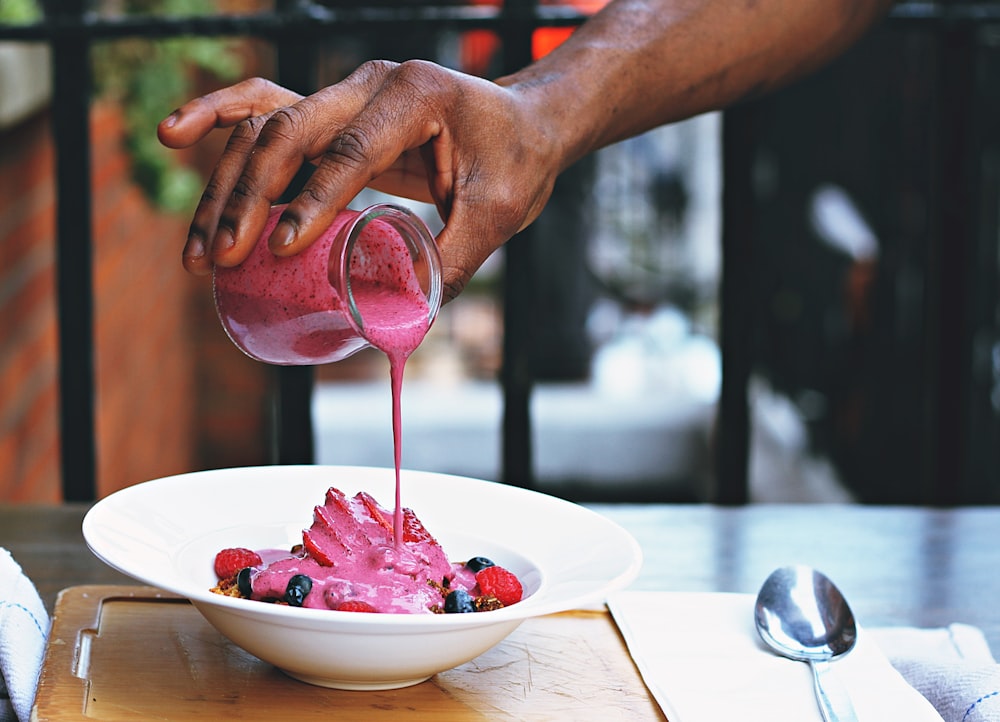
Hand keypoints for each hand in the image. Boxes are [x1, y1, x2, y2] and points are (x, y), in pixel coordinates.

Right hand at [157, 62, 560, 300]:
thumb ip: (453, 262)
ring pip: (267, 127)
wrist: (525, 124)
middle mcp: (370, 82)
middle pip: (291, 130)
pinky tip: (175, 135)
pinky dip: (219, 117)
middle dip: (251, 195)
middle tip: (227, 256)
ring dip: (225, 185)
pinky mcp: (333, 113)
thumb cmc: (516, 161)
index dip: (314, 197)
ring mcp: (346, 93)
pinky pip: (264, 107)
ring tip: (201, 251)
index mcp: (415, 95)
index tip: (281, 246)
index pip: (354, 147)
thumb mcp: (497, 213)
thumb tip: (406, 326)